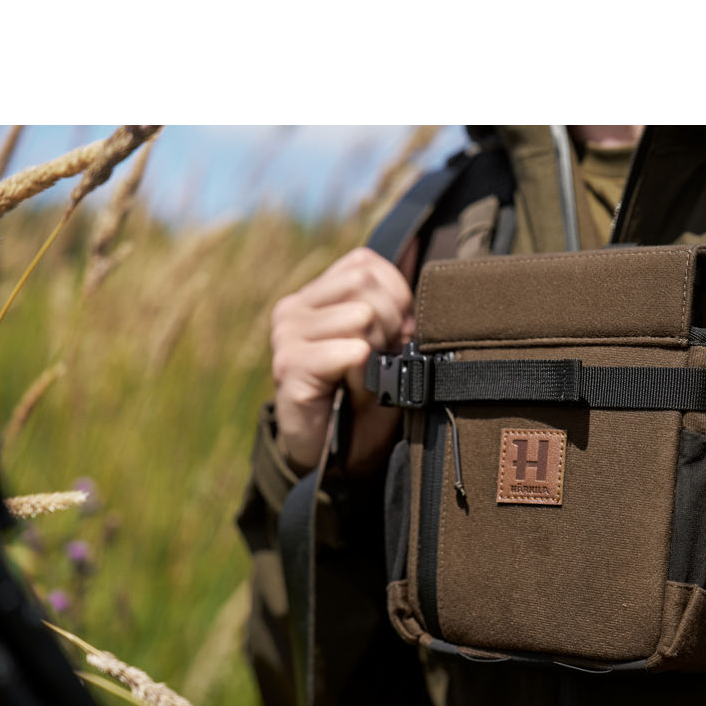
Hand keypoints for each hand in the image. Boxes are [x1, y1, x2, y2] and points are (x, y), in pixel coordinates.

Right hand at [271, 247, 414, 474]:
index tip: (392, 338)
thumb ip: (393, 302)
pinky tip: (350, 393)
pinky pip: (352, 351)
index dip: (395, 300)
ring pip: (363, 317)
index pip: (366, 265)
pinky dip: (364, 376)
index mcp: (315, 296)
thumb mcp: (386, 344)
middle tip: (378, 364)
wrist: (337, 459)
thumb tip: (419, 246)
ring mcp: (287, 336)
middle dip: (390, 327)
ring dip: (376, 356)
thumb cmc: (365, 400)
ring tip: (362, 380)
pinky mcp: (291, 366)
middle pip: (367, 286)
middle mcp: (293, 308)